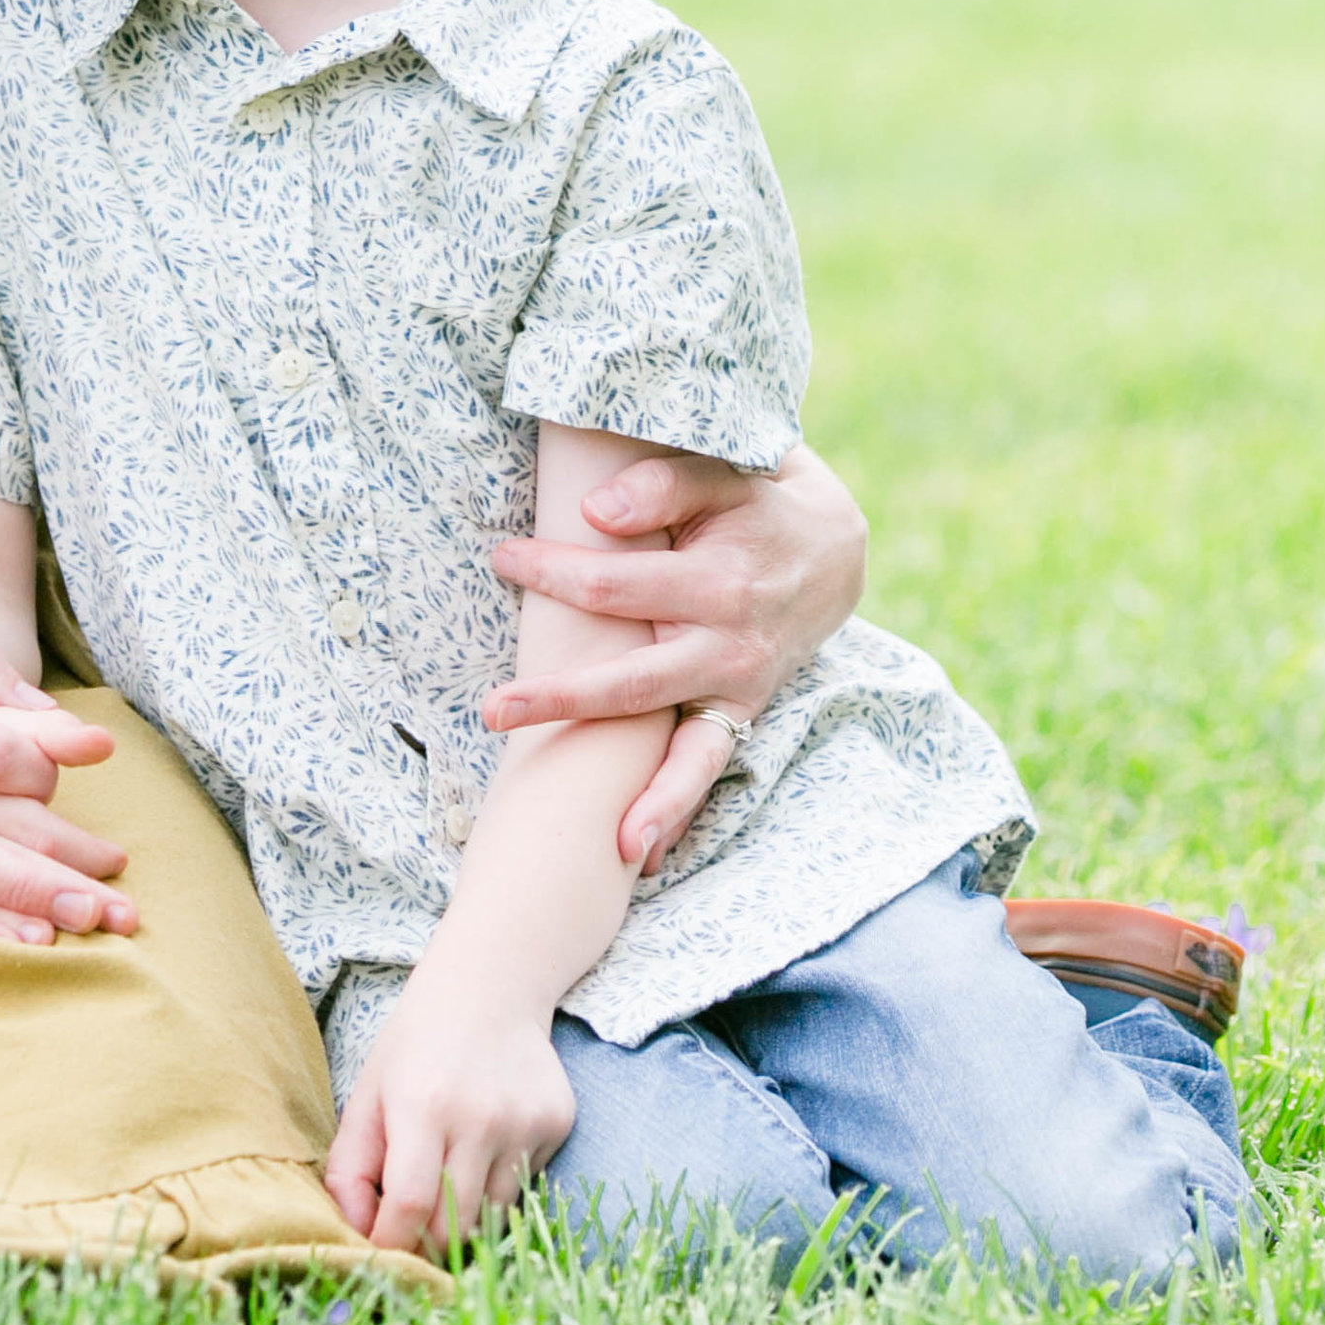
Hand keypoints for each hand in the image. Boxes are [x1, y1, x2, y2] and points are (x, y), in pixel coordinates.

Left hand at [324, 963, 573, 1255]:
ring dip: (465, 1218)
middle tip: (412, 1235)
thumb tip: (357, 1234)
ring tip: (448, 1181)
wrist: (489, 989)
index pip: (409, 1206)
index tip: (380, 1253)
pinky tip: (487, 1144)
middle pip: (454, 1225)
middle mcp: (478, 1117)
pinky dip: (498, 1186)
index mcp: (421, 1105)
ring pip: (491, 1215)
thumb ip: (350, 1169)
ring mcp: (523, 1122)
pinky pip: (524, 1187)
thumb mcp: (367, 1095)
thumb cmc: (415, 1048)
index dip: (391, 1244)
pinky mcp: (556, 1125)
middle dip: (427, 1245)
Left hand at [485, 440, 866, 870]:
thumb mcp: (721, 473)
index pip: (615, 585)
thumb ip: (662, 486)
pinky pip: (707, 768)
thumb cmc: (754, 501)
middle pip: (633, 683)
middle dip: (562, 699)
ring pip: (681, 750)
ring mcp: (738, 688)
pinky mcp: (740, 712)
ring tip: (599, 836)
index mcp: (720, 582)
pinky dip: (676, 809)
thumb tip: (596, 512)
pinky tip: (637, 851)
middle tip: (492, 709)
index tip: (502, 558)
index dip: (551, 572)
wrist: (832, 548)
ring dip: (636, 793)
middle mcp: (731, 646)